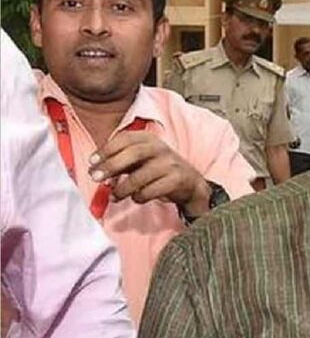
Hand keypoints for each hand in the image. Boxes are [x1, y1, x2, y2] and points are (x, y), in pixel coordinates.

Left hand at [89, 132, 210, 217]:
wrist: (189, 182)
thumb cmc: (157, 169)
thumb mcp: (140, 159)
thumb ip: (119, 161)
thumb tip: (95, 169)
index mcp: (148, 139)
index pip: (125, 138)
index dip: (107, 149)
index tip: (92, 161)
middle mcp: (160, 148)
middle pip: (133, 153)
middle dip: (112, 166)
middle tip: (96, 178)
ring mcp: (170, 164)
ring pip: (141, 176)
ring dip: (123, 188)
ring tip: (114, 196)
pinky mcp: (177, 180)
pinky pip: (152, 190)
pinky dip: (140, 197)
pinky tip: (136, 198)